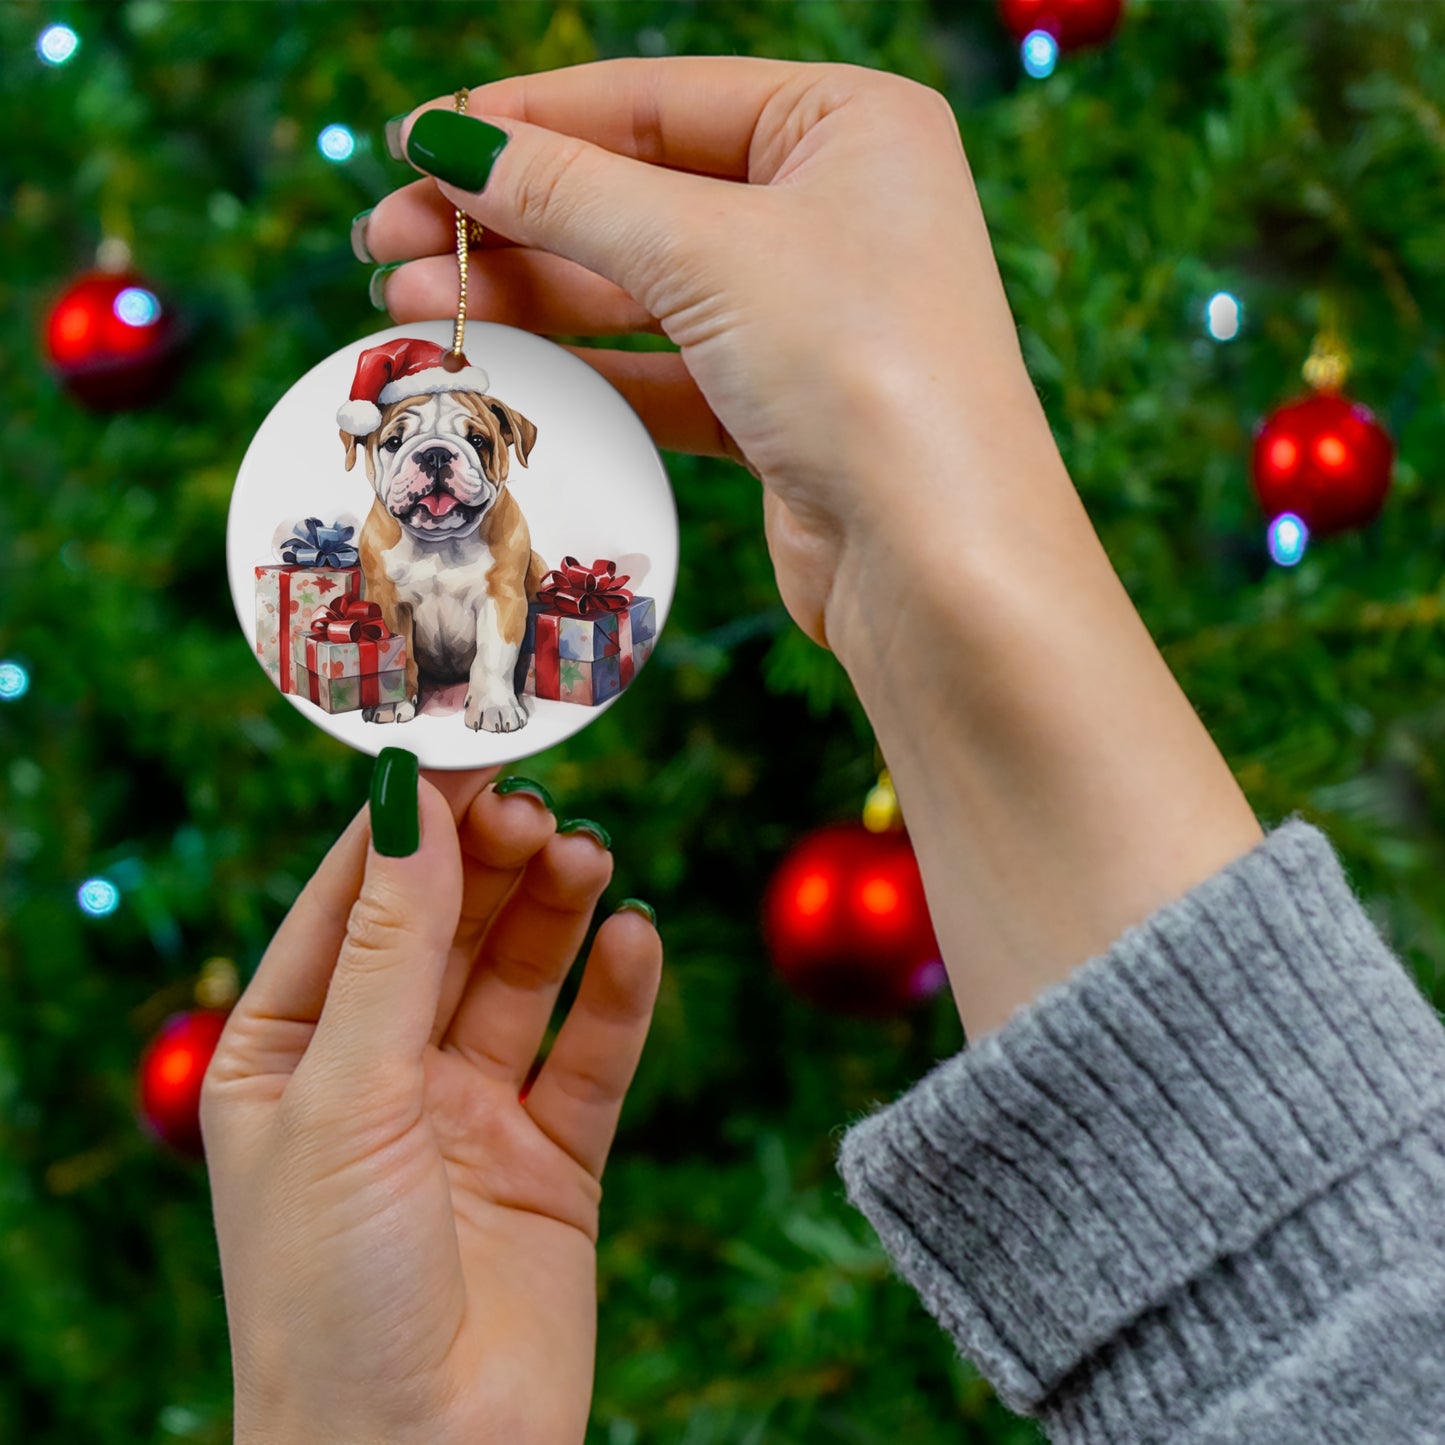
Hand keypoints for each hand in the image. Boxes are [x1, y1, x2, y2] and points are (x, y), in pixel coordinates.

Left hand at [201, 765, 661, 1444]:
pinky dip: (617, 994)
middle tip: (541, 809)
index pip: (353, 902)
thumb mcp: (344, 1095)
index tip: (468, 748)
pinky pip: (591, 1055)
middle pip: (447, 928)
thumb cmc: (330, 1293)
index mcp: (290, 1052)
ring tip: (589, 858)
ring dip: (556, 911)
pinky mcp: (553, 1160)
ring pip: (522, 978)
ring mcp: (469, 1114)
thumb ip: (390, 946)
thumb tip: (409, 799)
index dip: (409, 824)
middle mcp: (380, 1073)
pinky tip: (635, 939)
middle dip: (491, 863)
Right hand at [361, 56, 1055, 654]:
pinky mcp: (782, 408)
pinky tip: (495, 367)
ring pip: (640, 288)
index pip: (656, 100)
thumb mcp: (707, 251)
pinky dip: (581, 368)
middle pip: (637, 194)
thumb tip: (451, 141)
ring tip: (408, 304)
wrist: (937, 561)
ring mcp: (809, 315)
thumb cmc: (861, 369)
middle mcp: (835, 211)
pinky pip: (662, 370)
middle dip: (508, 218)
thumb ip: (571, 192)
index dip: (527, 120)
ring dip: (527, 296)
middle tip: (387, 239)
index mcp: (848, 125)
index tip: (417, 141)